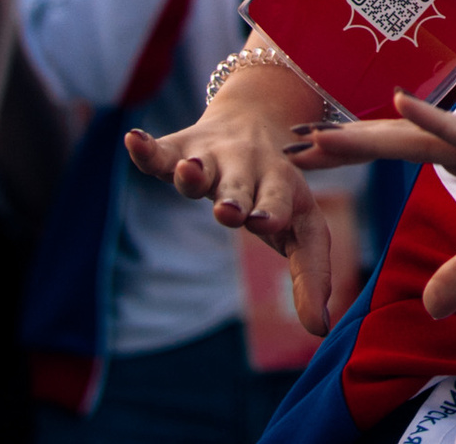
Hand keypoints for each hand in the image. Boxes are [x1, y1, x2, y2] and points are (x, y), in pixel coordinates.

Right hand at [125, 62, 340, 330]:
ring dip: (195, 173)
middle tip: (229, 211)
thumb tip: (321, 330)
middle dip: (235, 198)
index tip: (263, 224)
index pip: (280, 206)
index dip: (273, 214)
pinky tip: (134, 142)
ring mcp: (215, 159)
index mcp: (283, 192)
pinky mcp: (182, 150)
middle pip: (240, 187)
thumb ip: (311, 276)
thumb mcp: (301, 230)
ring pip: (202, 168)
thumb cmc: (280, 196)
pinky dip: (148, 151)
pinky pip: (162, 153)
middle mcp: (250, 171)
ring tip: (189, 171)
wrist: (257, 125)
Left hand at [296, 89, 455, 318]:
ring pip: (423, 136)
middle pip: (397, 141)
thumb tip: (430, 308)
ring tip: (322, 135)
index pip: (401, 153)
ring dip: (371, 135)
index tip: (301, 153)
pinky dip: (432, 122)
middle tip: (287, 143)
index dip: (354, 152)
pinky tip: (399, 107)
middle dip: (344, 145)